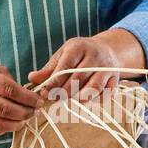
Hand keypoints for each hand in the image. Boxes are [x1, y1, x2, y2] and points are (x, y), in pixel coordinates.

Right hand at [0, 59, 39, 136]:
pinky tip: (10, 125)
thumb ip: (8, 78)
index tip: (38, 101)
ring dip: (16, 125)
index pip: (10, 90)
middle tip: (34, 112)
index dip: (27, 98)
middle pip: (5, 109)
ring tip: (25, 120)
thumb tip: (26, 94)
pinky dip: (3, 130)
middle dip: (25, 113)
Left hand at [28, 29, 145, 100]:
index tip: (44, 93)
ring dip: (79, 97)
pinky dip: (95, 100)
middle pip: (78, 79)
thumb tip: (31, 78)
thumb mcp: (63, 54)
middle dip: (64, 92)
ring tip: (70, 99)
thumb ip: (48, 68)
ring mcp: (107, 68)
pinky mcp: (116, 80)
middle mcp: (95, 56)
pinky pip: (105, 94)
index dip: (54, 82)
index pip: (65, 67)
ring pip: (93, 88)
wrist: (107, 49)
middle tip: (54, 99)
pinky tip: (85, 98)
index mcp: (79, 47)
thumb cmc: (80, 54)